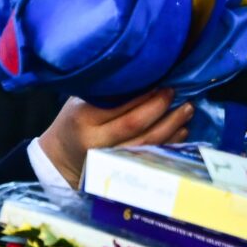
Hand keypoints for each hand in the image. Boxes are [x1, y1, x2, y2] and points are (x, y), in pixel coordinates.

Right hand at [38, 90, 193, 186]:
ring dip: (172, 125)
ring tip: (186, 109)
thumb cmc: (74, 122)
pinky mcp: (121, 170)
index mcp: (82, 119)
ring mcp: (109, 160)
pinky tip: (180, 129)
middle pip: (135, 125)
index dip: (145, 94)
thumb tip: (146, 76)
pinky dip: (169, 142)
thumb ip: (106, 93)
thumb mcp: (79, 102)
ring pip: (147, 143)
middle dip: (160, 107)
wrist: (60, 158)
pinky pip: (151, 156)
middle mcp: (95, 142)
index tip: (162, 82)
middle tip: (175, 93)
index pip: (119, 106)